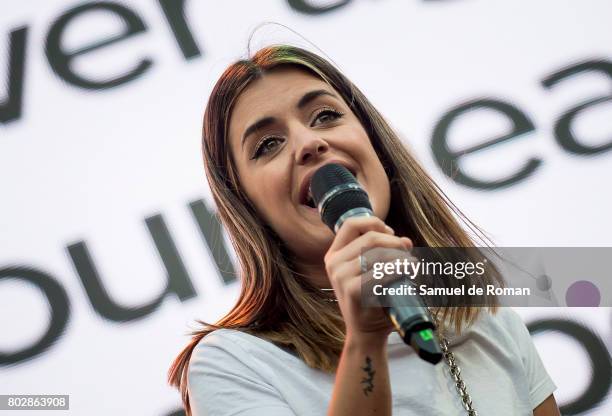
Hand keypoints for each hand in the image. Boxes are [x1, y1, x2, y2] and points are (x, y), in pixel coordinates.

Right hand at [324, 216, 412, 345]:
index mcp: (334, 255)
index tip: (391, 233)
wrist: (366, 333)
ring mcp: (340, 276)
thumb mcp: (371, 271)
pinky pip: (381, 272)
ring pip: (378, 253)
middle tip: (408, 253)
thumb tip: (406, 241)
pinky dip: (399, 270)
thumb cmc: (372, 300)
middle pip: (370, 237)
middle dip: (395, 242)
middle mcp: (333, 263)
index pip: (351, 224)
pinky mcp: (352, 290)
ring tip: (412, 265)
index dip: (374, 223)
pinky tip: (409, 273)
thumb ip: (383, 253)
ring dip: (401, 256)